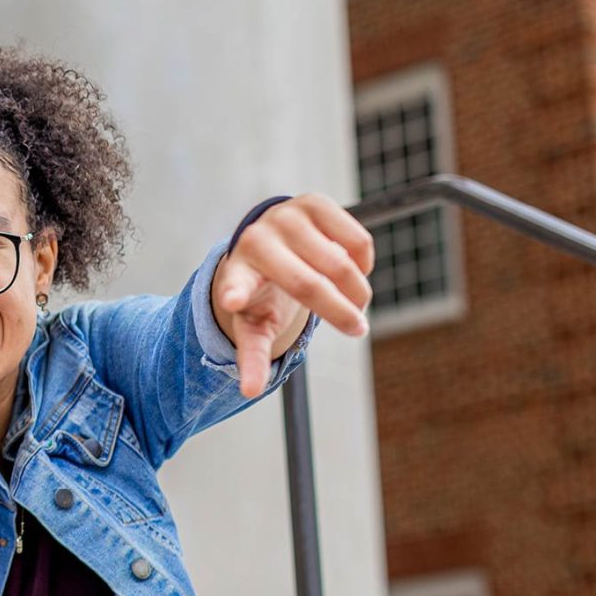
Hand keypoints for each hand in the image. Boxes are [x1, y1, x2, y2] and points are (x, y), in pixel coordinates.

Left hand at [214, 194, 373, 397]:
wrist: (270, 242)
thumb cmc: (263, 291)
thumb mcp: (255, 323)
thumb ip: (252, 356)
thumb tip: (249, 393)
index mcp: (238, 272)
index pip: (234, 284)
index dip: (235, 292)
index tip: (231, 302)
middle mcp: (258, 238)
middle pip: (308, 285)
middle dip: (339, 313)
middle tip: (358, 329)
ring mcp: (286, 216)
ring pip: (339, 263)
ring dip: (357, 290)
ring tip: (355, 303)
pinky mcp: (315, 202)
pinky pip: (357, 241)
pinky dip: (363, 262)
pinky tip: (352, 269)